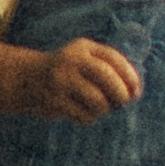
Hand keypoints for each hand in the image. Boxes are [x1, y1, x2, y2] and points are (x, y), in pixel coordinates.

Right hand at [26, 37, 141, 122]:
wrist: (27, 79)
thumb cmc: (68, 72)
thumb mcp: (84, 60)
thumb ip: (108, 69)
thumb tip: (134, 92)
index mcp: (83, 47)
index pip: (113, 58)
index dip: (129, 75)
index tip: (136, 91)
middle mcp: (71, 60)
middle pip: (106, 77)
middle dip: (121, 93)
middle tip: (124, 102)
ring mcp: (61, 81)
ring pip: (97, 101)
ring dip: (105, 109)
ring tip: (101, 108)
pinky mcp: (54, 101)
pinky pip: (84, 115)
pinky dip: (90, 118)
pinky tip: (84, 113)